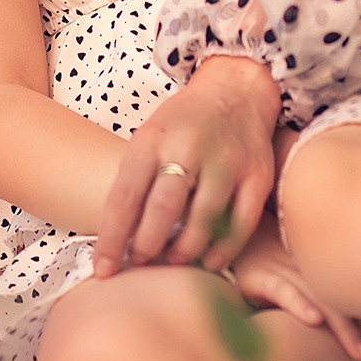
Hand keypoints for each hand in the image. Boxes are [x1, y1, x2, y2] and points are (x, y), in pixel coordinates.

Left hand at [92, 55, 281, 277]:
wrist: (237, 90)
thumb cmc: (184, 122)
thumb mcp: (150, 136)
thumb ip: (136, 180)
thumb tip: (118, 239)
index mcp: (153, 138)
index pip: (125, 195)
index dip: (112, 238)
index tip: (103, 270)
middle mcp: (189, 147)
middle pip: (163, 207)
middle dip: (147, 245)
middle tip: (140, 263)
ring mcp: (226, 160)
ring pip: (204, 218)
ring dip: (185, 249)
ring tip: (174, 260)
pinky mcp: (257, 174)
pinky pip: (241, 222)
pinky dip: (225, 249)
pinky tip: (210, 260)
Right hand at [224, 214, 360, 360]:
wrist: (232, 233)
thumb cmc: (268, 259)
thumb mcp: (297, 275)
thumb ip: (324, 295)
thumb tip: (358, 335)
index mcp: (323, 270)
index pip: (360, 298)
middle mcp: (311, 270)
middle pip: (349, 303)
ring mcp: (287, 271)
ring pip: (323, 301)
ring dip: (344, 328)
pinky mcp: (260, 275)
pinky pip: (282, 290)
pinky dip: (299, 304)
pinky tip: (313, 320)